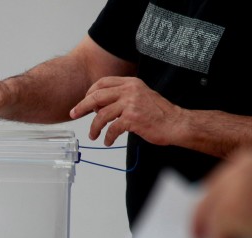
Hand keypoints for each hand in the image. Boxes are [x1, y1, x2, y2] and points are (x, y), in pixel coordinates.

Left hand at [70, 76, 184, 145]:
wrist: (177, 123)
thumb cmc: (159, 113)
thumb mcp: (140, 96)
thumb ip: (122, 96)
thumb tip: (100, 105)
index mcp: (130, 83)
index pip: (102, 83)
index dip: (89, 93)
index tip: (83, 103)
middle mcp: (130, 90)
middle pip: (96, 96)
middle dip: (81, 106)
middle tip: (74, 114)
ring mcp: (131, 104)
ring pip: (101, 115)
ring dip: (94, 127)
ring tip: (93, 135)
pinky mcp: (132, 118)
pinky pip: (112, 128)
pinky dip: (108, 137)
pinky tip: (108, 141)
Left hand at [192, 149, 251, 237]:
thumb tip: (231, 212)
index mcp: (249, 160)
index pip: (218, 180)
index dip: (211, 198)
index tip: (204, 209)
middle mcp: (239, 170)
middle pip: (208, 195)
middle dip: (202, 214)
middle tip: (197, 231)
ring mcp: (234, 190)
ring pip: (207, 214)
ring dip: (207, 231)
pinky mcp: (233, 214)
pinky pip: (217, 234)